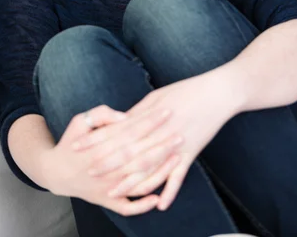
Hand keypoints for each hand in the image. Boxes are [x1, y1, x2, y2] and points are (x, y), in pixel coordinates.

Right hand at [43, 104, 180, 215]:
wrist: (55, 173)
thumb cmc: (72, 141)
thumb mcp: (81, 120)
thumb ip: (102, 114)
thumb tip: (125, 116)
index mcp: (100, 146)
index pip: (131, 132)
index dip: (150, 122)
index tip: (166, 112)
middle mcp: (106, 169)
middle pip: (139, 156)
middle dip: (162, 144)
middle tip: (180, 133)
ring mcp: (108, 187)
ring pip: (138, 182)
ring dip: (160, 172)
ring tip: (178, 157)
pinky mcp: (107, 201)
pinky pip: (127, 207)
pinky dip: (142, 206)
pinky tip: (159, 199)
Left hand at [91, 71, 236, 210]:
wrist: (218, 93)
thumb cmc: (186, 91)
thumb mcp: (157, 97)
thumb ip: (138, 113)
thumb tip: (119, 123)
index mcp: (150, 116)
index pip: (117, 131)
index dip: (97, 140)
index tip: (78, 146)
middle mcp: (160, 133)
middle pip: (128, 152)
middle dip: (107, 163)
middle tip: (88, 173)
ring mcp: (176, 145)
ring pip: (150, 169)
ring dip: (131, 182)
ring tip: (113, 192)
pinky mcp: (192, 154)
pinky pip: (179, 176)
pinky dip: (170, 191)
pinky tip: (160, 206)